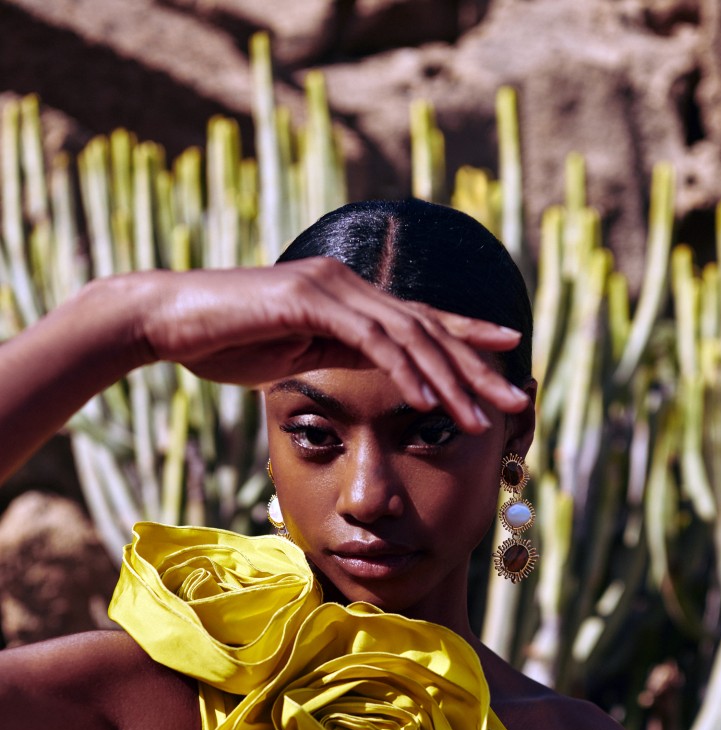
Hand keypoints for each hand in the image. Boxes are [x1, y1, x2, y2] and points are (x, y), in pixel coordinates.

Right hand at [139, 259, 528, 433]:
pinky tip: (430, 400)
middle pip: (428, 329)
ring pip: (409, 336)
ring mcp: (331, 288)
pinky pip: (371, 341)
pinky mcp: (310, 300)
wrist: (168, 321)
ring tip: (484, 417)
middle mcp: (349, 286)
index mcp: (349, 300)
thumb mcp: (295, 355)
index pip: (420, 322)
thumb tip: (375, 375)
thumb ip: (339, 356)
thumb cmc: (224, 342)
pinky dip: (405, 371)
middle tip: (517, 400)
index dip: (467, 340)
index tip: (507, 359)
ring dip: (451, 380)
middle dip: (477, 368)